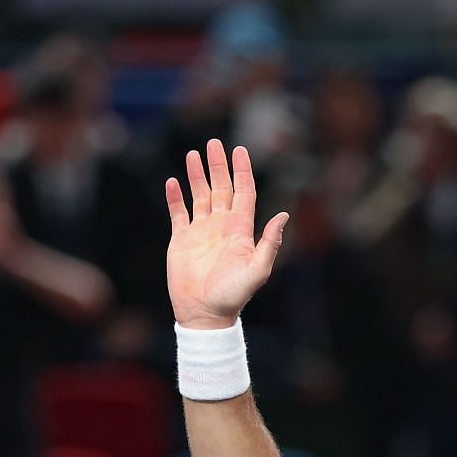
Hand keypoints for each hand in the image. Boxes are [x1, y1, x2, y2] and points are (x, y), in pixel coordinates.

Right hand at [166, 140, 288, 329]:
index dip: (242, 171)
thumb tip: (284, 214)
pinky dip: (175, 197)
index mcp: (240, 230)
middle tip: (214, 143)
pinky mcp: (181, 240)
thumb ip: (270, 242)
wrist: (205, 313)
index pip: (243, 193)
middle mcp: (221, 226)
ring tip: (193, 154)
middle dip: (218, 165)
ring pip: (200, 195)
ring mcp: (201, 232)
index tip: (240, 150)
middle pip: (221, 188)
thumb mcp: (258, 270)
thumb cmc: (233, 296)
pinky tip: (173, 181)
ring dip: (197, 175)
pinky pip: (178, 213)